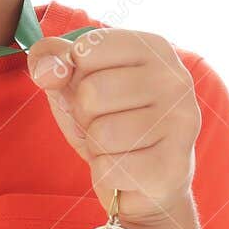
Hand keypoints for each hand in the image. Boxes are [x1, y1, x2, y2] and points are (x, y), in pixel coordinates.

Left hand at [25, 27, 199, 227]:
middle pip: (92, 93)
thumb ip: (50, 59)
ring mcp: (182, 121)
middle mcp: (176, 78)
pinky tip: (126, 168)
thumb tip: (46, 70)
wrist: (141, 181)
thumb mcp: (71, 81)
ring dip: (96, 146)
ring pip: (101, 133)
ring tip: (117, 146)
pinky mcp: (174, 165)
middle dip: (84, 116)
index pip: (87, 49)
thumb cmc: (107, 120)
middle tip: (105, 123)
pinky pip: (109, 168)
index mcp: (153, 47)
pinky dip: (105, 173)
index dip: (74, 75)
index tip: (96, 89)